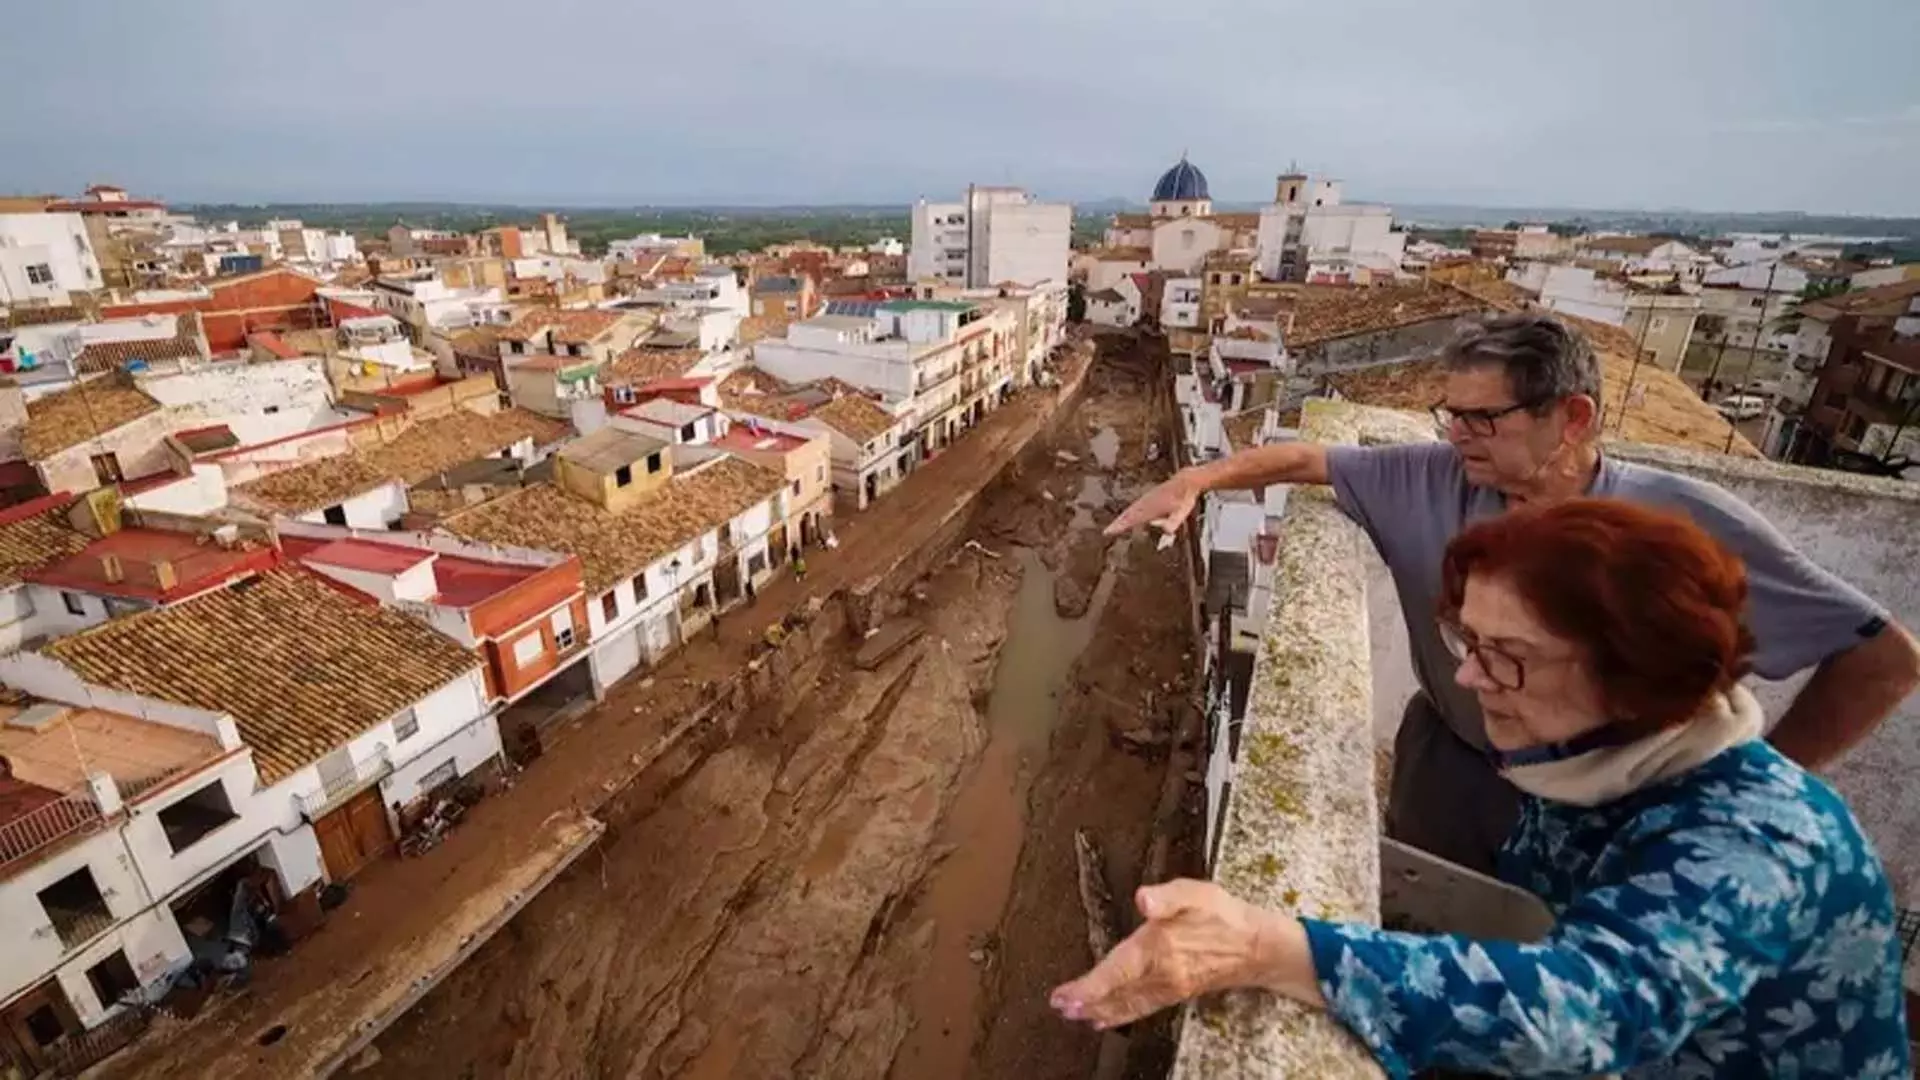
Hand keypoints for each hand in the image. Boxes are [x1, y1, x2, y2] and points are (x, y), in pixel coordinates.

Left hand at [1049, 879, 1296, 1030]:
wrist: (1256, 945)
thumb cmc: (1222, 913)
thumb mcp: (1196, 893)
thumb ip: (1167, 896)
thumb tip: (1143, 898)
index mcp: (1159, 947)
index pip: (1117, 970)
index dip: (1089, 986)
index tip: (1064, 996)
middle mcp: (1161, 973)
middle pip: (1116, 992)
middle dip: (1086, 1002)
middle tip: (1059, 1008)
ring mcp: (1168, 987)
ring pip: (1127, 1004)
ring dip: (1099, 1010)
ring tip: (1074, 1016)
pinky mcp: (1175, 993)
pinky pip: (1142, 1008)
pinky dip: (1120, 1015)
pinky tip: (1104, 1020)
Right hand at [1105, 471, 1200, 537]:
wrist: (1186, 479)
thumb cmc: (1184, 496)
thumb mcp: (1182, 511)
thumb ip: (1173, 521)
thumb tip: (1167, 531)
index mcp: (1150, 507)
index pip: (1131, 519)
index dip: (1120, 526)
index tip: (1108, 532)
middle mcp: (1145, 502)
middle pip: (1127, 514)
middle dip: (1117, 523)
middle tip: (1107, 532)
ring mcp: (1146, 498)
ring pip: (1130, 509)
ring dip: (1122, 518)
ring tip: (1115, 525)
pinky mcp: (1149, 496)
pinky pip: (1135, 505)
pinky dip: (1129, 511)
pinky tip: (1129, 514)